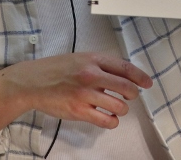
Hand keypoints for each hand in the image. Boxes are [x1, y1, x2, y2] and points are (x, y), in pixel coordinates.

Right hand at [21, 52, 150, 127]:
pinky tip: (108, 118)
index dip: (140, 76)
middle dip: (133, 94)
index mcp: (92, 59)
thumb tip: (122, 74)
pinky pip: (106, 121)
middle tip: (130, 97)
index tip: (147, 83)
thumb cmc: (55, 69)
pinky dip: (112, 121)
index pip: (124, 67)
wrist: (32, 82)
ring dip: (122, 109)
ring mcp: (85, 94)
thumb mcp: (80, 58)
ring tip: (116, 108)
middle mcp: (91, 75)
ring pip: (119, 106)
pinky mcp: (79, 110)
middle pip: (126, 87)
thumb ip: (100, 64)